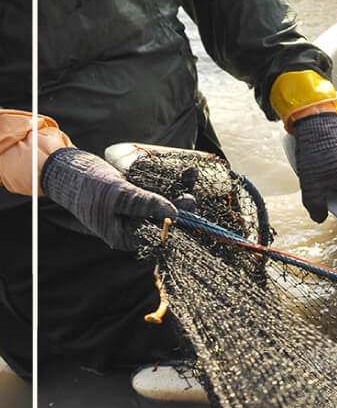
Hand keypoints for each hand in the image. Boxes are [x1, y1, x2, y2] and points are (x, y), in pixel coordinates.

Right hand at [40, 148, 177, 249]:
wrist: (71, 170)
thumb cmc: (88, 186)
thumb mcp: (118, 195)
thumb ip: (144, 205)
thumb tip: (173, 213)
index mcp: (126, 237)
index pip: (157, 236)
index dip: (174, 225)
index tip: (187, 212)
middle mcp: (135, 228)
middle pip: (165, 220)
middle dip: (180, 208)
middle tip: (190, 198)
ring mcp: (138, 212)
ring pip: (167, 204)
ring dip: (181, 191)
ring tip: (193, 176)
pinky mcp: (141, 198)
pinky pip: (162, 192)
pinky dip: (175, 182)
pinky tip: (189, 172)